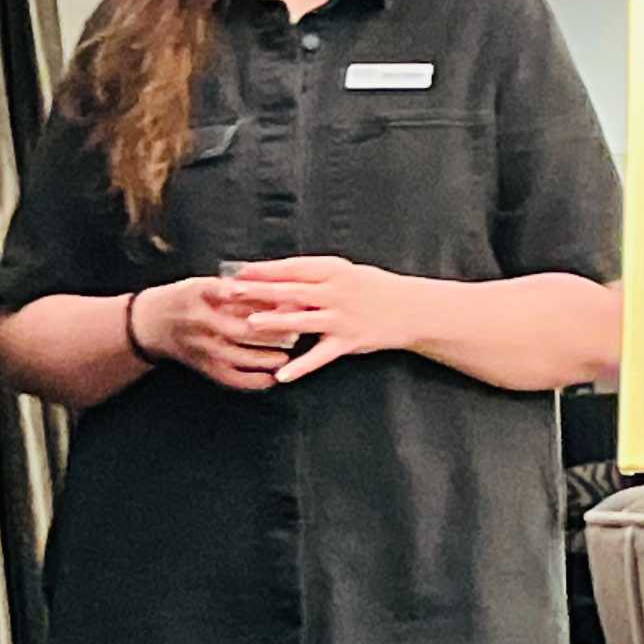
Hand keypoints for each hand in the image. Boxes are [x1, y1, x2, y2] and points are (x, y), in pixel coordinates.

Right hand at [134, 277, 289, 391]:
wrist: (149, 324)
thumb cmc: (181, 299)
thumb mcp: (201, 284)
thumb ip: (233, 288)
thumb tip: (272, 293)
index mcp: (199, 297)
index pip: (235, 297)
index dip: (263, 300)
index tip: (287, 299)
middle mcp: (200, 324)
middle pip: (241, 331)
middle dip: (272, 332)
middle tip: (296, 330)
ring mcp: (201, 348)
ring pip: (238, 358)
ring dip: (265, 358)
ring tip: (286, 356)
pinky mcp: (202, 366)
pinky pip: (230, 378)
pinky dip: (252, 381)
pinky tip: (270, 379)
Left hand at [226, 256, 416, 382]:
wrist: (412, 308)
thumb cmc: (371, 288)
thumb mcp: (343, 274)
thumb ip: (310, 278)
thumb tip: (271, 278)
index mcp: (333, 270)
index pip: (292, 268)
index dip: (264, 269)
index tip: (239, 271)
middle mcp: (336, 293)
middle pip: (291, 290)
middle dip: (259, 291)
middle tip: (231, 292)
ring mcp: (342, 318)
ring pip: (303, 319)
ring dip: (276, 322)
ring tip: (251, 324)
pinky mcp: (348, 342)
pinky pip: (321, 356)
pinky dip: (301, 366)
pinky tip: (281, 375)